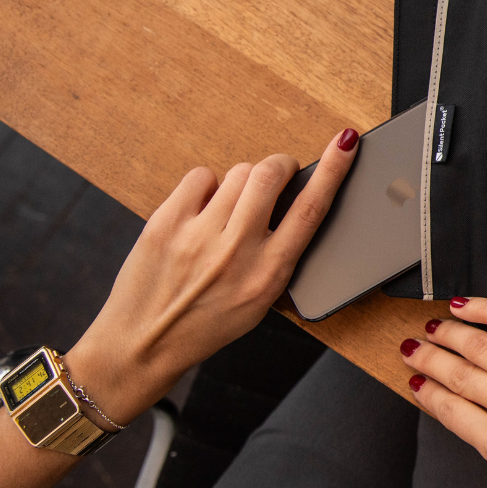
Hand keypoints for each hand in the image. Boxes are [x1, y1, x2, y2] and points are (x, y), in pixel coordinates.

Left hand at [63, 128, 361, 425]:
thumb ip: (279, 253)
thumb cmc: (206, 324)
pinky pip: (201, 176)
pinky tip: (201, 210)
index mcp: (269, 274)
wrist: (141, 345)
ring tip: (230, 208)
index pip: (311, 209)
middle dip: (280, 166)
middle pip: (271, 175)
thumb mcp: (260, 299)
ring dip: (243, 181)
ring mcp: (198, 235)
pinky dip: (206, 186)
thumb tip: (294, 201)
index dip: (334, 170)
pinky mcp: (165, 223)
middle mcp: (236, 252)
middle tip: (277, 175)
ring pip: (238, 172)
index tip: (345, 142)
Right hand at [399, 298, 486, 487]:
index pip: (448, 408)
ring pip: (481, 346)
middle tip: (412, 345)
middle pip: (459, 373)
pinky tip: (467, 305)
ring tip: (434, 325)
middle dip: (429, 357)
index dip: (425, 390)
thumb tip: (472, 409)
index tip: (414, 378)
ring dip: (450, 332)